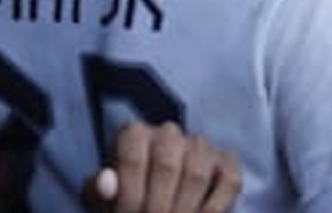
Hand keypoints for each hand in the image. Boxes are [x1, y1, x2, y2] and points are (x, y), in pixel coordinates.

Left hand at [85, 122, 240, 212]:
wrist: (151, 201)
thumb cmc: (124, 197)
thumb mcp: (101, 198)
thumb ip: (97, 191)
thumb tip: (107, 182)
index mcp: (134, 134)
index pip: (133, 160)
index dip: (130, 195)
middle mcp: (169, 132)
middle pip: (167, 167)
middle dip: (158, 204)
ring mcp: (201, 145)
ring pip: (197, 174)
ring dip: (184, 207)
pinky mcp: (227, 161)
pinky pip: (228, 181)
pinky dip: (215, 205)